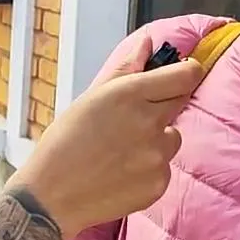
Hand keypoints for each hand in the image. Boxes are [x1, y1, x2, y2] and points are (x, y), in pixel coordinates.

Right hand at [5, 32, 202, 239]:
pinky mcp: (160, 182)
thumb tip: (148, 43)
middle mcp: (149, 122)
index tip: (181, 75)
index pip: (186, 75)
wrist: (52, 196)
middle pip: (180, 102)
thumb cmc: (64, 143)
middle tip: (133, 118)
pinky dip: (149, 168)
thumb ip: (125, 67)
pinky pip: (164, 167)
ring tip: (121, 151)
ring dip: (156, 139)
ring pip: (172, 137)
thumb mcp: (91, 98)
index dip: (187, 72)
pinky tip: (121, 173)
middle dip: (163, 104)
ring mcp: (157, 155)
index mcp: (129, 94)